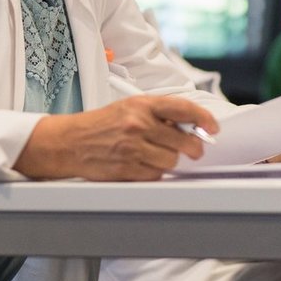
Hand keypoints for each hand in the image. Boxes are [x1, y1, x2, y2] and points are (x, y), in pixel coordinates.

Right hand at [17, 96, 218, 180]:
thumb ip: (158, 114)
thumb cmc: (100, 125)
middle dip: (193, 148)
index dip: (204, 118)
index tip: (212, 127)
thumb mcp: (129, 108)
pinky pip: (155, 176)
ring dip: (170, 162)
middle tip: (193, 150)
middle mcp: (138, 125)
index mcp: (142, 105)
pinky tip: (143, 165)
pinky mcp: (126, 168)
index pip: (183, 109)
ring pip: (171, 162)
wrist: (69, 142)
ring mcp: (132, 148)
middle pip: (183, 142)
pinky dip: (154, 173)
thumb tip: (190, 126)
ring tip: (157, 156)